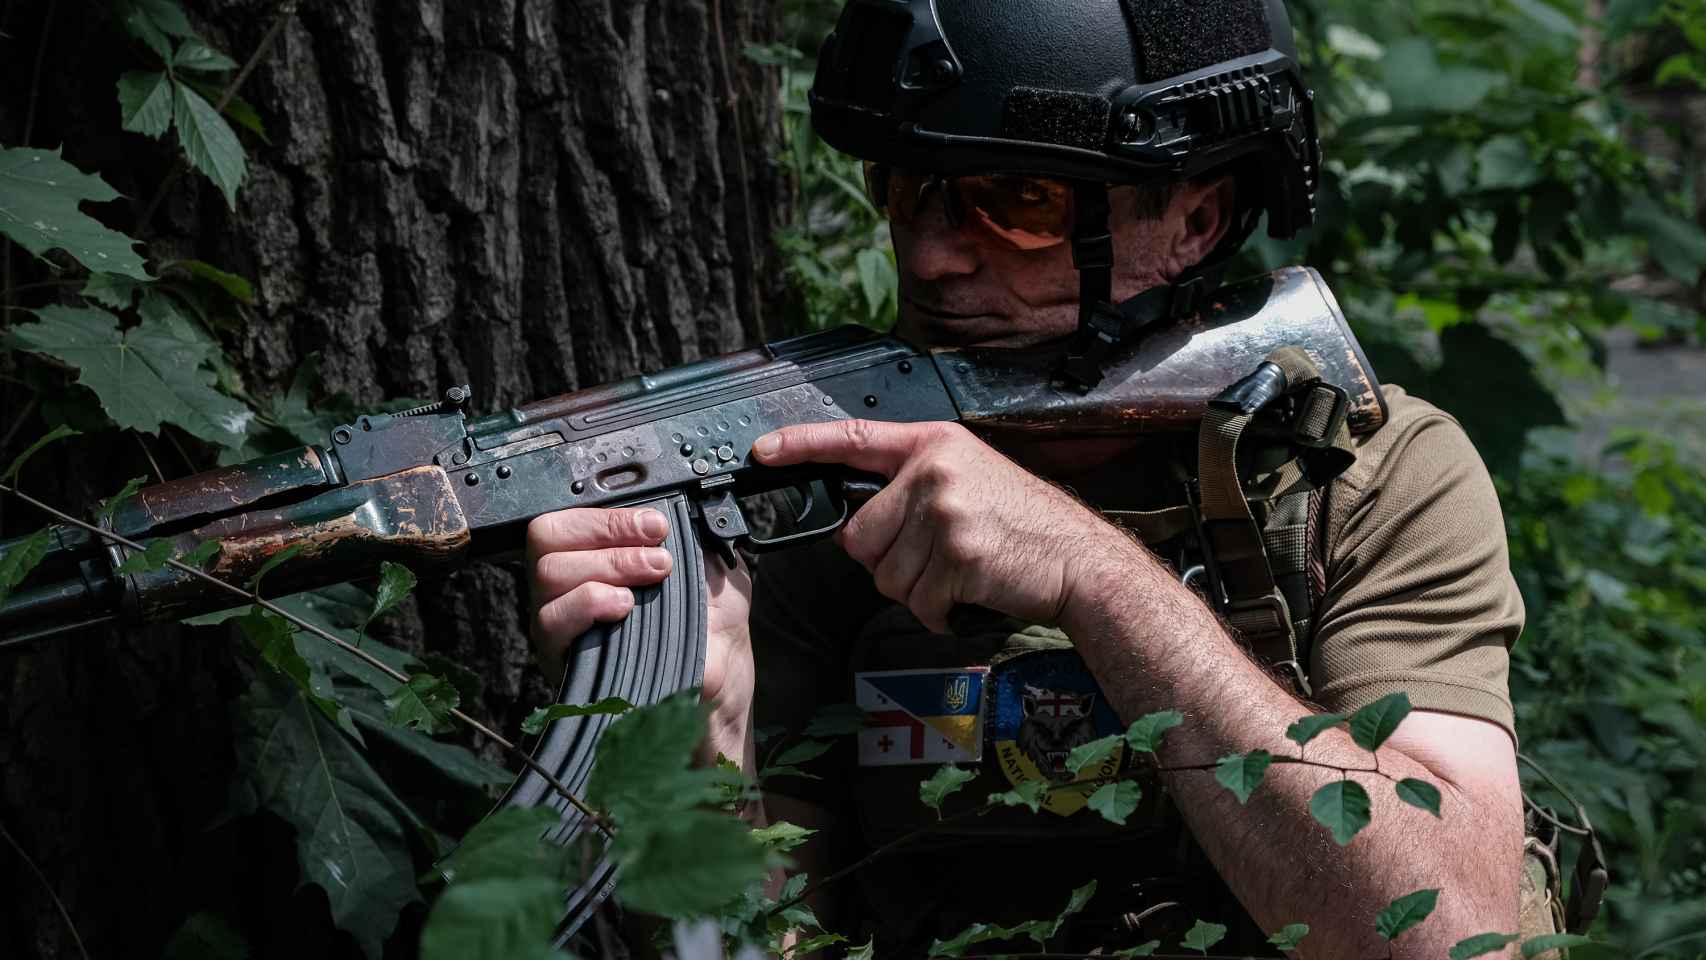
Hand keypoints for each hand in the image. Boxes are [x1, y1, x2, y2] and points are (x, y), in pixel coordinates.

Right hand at [525, 507, 754, 765]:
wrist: (721, 683)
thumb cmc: (714, 625)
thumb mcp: (710, 564)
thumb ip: (688, 531)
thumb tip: (669, 506)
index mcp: (599, 554)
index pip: (572, 515)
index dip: (608, 514)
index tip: (656, 526)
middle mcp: (571, 584)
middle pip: (548, 538)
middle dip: (609, 536)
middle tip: (657, 558)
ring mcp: (561, 621)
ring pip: (548, 574)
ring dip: (606, 567)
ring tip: (651, 579)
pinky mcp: (560, 657)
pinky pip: (551, 620)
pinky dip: (589, 603)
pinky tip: (625, 607)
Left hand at [752, 420, 1139, 632]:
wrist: (1078, 559)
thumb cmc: (1022, 524)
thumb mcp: (968, 477)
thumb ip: (912, 486)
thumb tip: (858, 524)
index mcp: (932, 444)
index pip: (851, 437)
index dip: (801, 445)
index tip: (763, 451)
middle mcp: (933, 471)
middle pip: (860, 535)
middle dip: (888, 561)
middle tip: (938, 557)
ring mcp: (945, 511)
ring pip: (885, 576)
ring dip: (918, 590)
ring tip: (962, 572)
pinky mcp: (957, 554)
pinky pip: (917, 602)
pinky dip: (941, 612)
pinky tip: (971, 592)